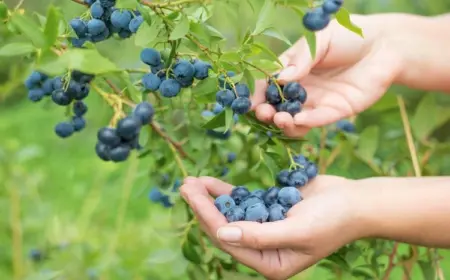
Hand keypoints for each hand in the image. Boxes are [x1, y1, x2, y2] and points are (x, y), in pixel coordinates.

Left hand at [180, 176, 365, 279]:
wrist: (357, 202)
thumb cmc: (333, 220)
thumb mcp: (297, 231)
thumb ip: (259, 236)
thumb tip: (222, 233)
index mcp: (270, 264)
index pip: (230, 240)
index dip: (208, 217)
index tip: (191, 194)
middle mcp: (264, 250)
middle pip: (225, 227)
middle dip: (204, 207)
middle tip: (184, 185)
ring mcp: (266, 229)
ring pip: (230, 214)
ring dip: (211, 199)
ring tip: (191, 182)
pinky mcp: (269, 210)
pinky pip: (243, 202)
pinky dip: (227, 193)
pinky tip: (210, 183)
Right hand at [251, 15, 402, 136]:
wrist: (385, 44)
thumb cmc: (349, 35)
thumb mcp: (320, 39)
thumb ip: (301, 58)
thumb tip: (280, 79)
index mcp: (293, 70)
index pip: (268, 84)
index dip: (256, 93)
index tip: (245, 101)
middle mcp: (302, 89)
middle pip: (278, 106)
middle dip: (266, 112)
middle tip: (262, 112)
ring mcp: (318, 102)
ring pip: (295, 119)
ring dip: (284, 122)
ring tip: (279, 118)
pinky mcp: (337, 111)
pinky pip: (318, 120)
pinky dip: (306, 123)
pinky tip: (297, 120)